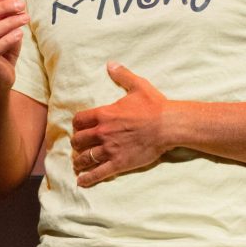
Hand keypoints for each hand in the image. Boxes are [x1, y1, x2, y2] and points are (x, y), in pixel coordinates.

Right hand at [0, 0, 29, 90]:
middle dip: (4, 7)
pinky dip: (9, 39)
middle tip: (22, 5)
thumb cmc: (2, 47)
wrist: (0, 75)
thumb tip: (14, 1)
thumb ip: (5, 14)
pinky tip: (20, 33)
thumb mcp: (3, 27)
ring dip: (11, 22)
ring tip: (25, 18)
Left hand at [71, 62, 169, 186]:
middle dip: (77, 143)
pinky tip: (81, 182)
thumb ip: (122, 75)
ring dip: (79, 161)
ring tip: (77, 164)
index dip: (77, 124)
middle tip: (78, 145)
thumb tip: (110, 64)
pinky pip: (98, 173)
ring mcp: (110, 149)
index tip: (78, 127)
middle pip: (79, 140)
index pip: (79, 120)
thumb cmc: (154, 105)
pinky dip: (88, 178)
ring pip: (85, 157)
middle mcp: (102, 132)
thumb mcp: (137, 85)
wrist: (168, 125)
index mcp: (104, 114)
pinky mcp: (119, 163)